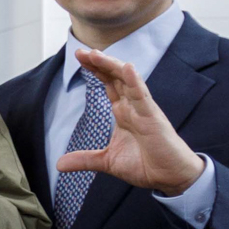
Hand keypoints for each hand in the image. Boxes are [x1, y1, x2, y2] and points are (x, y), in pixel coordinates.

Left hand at [57, 44, 204, 196]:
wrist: (170, 177)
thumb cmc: (146, 164)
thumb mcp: (107, 161)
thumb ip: (85, 159)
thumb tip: (59, 164)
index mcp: (123, 112)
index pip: (108, 84)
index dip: (95, 69)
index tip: (79, 57)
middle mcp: (133, 106)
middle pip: (115, 77)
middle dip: (99, 63)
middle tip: (80, 51)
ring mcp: (144, 110)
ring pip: (127, 81)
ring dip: (112, 67)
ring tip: (96, 54)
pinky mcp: (153, 118)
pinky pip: (143, 97)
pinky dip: (135, 82)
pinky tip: (128, 68)